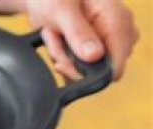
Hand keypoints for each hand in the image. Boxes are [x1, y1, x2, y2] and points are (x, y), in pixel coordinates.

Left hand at [0, 0, 138, 80]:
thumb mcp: (62, 10)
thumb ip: (77, 33)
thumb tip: (94, 56)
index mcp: (118, 20)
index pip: (114, 65)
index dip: (87, 72)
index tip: (62, 62)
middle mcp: (118, 33)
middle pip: (96, 71)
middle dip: (68, 61)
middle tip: (55, 38)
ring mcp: (108, 43)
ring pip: (84, 72)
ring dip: (62, 57)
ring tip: (54, 35)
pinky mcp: (96, 51)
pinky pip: (78, 70)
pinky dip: (62, 59)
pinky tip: (57, 41)